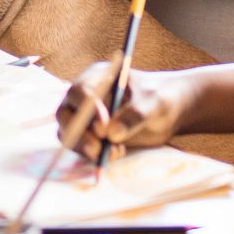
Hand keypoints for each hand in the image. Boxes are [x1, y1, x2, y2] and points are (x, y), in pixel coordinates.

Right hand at [54, 62, 190, 162]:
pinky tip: (118, 153)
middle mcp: (85, 97)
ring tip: (116, 152)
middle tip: (97, 149)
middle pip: (66, 114)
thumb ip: (134, 115)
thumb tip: (111, 133)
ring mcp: (85, 117)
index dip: (87, 109)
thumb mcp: (153, 104)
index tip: (103, 126)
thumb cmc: (160, 98)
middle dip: (79, 133)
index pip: (80, 91)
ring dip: (86, 148)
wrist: (167, 114)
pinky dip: (94, 155)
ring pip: (70, 134)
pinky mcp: (90, 136)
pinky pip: (81, 148)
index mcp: (98, 78)